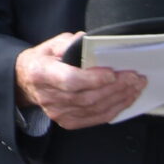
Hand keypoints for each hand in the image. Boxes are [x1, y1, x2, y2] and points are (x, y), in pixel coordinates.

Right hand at [15, 33, 144, 130]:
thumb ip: (71, 43)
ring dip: (119, 98)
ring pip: (94, 109)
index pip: (70, 81)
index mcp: (42, 73)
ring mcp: (58, 112)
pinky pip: (95, 118)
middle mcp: (48, 97)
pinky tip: (126, 98)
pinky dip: (115, 109)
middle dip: (115, 87)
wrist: (27, 81)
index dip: (93, 79)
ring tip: (136, 86)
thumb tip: (90, 42)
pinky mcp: (68, 121)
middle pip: (87, 97)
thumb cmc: (43, 60)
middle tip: (135, 77)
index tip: (112, 73)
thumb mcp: (52, 44)